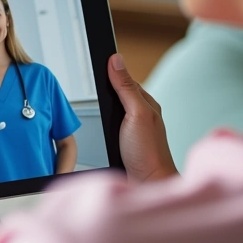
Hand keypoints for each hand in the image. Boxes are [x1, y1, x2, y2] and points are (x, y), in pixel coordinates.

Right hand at [107, 53, 178, 182]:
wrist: (148, 185)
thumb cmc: (149, 153)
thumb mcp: (136, 113)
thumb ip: (126, 88)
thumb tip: (116, 60)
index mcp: (145, 103)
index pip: (125, 79)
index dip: (111, 70)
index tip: (98, 58)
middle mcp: (140, 115)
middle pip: (117, 94)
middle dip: (105, 89)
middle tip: (93, 75)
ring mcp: (131, 130)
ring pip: (112, 111)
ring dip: (103, 109)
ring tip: (95, 98)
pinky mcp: (123, 144)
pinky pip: (109, 128)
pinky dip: (102, 126)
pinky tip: (98, 127)